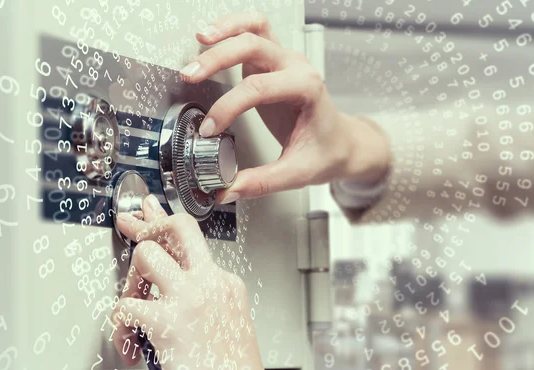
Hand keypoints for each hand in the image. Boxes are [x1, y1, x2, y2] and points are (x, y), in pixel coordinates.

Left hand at [111, 194, 262, 369]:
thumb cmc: (231, 366)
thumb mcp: (227, 321)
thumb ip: (202, 297)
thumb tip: (171, 288)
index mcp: (225, 284)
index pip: (192, 241)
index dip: (164, 225)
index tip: (148, 215)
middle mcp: (210, 283)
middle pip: (179, 227)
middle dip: (151, 228)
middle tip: (135, 236)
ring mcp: (189, 298)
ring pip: (146, 255)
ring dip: (130, 281)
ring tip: (132, 306)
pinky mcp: (167, 322)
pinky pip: (125, 306)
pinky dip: (119, 325)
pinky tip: (129, 341)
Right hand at [179, 12, 391, 203]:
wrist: (342, 142)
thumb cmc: (327, 152)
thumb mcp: (297, 173)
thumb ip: (261, 182)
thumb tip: (226, 189)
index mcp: (306, 89)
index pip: (259, 89)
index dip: (229, 106)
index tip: (211, 129)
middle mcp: (296, 67)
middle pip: (253, 46)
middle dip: (217, 58)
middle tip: (191, 75)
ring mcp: (285, 60)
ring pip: (255, 28)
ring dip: (226, 31)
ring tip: (200, 38)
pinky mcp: (273, 62)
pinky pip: (254, 31)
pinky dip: (233, 28)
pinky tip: (213, 38)